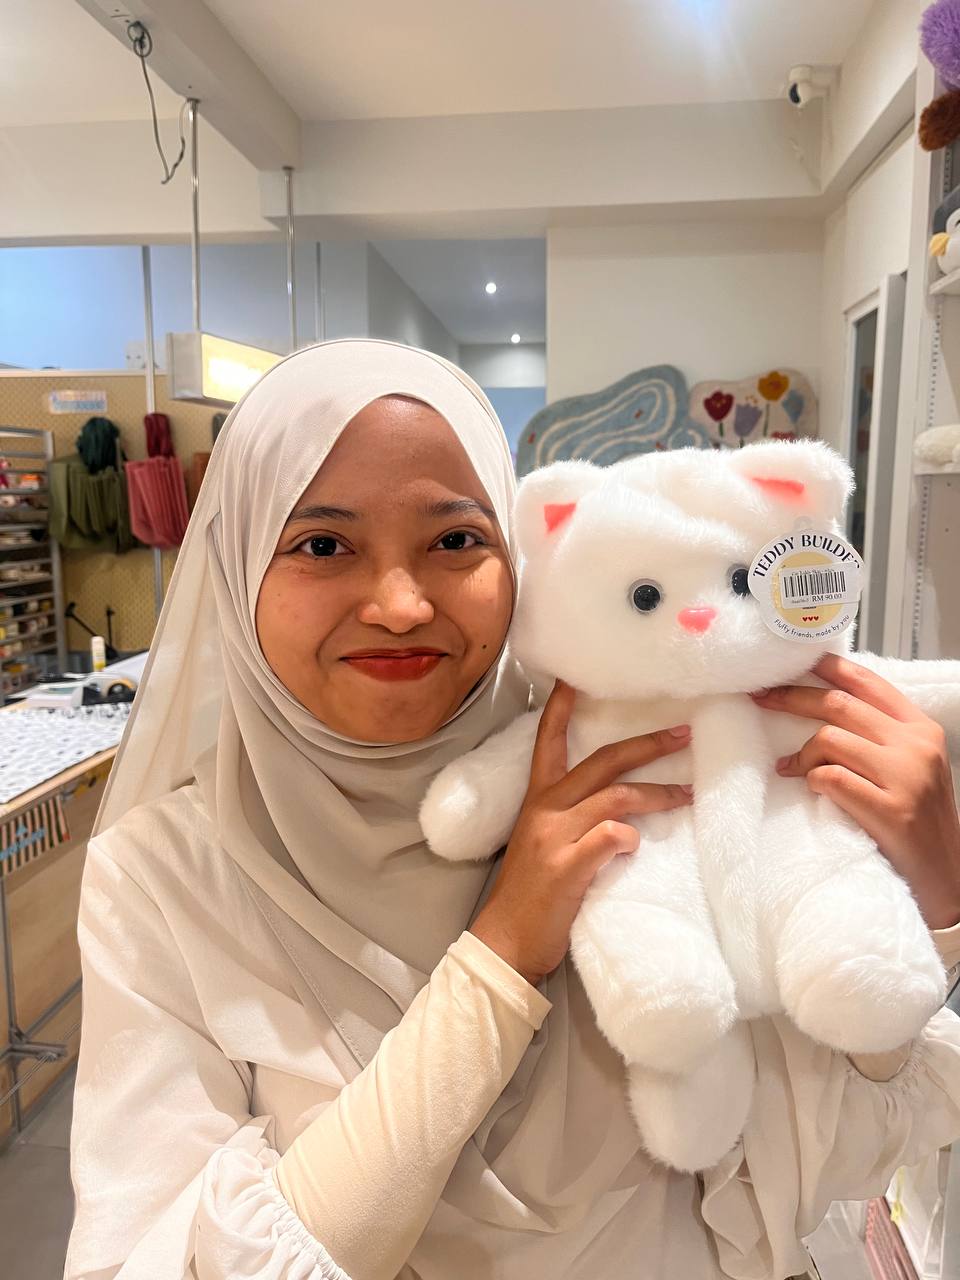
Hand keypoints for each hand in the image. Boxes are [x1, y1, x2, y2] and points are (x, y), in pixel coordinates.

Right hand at [470, 679, 692, 985]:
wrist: (505, 944)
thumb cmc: (529, 896)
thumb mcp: (542, 845)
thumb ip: (571, 820)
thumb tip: (617, 812)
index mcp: (537, 801)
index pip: (548, 741)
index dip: (562, 708)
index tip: (577, 678)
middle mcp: (545, 810)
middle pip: (602, 761)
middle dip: (647, 744)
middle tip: (683, 733)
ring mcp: (556, 837)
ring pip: (617, 797)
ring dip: (659, 793)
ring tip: (688, 795)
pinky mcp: (569, 866)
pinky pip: (611, 836)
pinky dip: (630, 837)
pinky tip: (637, 846)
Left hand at [751, 652, 959, 930]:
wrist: (945, 877)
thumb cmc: (918, 821)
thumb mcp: (910, 767)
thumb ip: (879, 737)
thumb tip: (824, 706)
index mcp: (921, 729)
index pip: (869, 684)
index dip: (828, 668)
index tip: (794, 661)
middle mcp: (916, 746)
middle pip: (839, 705)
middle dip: (792, 698)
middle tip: (762, 698)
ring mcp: (906, 778)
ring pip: (830, 740)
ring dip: (802, 754)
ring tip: (792, 768)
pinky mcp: (890, 811)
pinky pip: (831, 778)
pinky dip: (812, 780)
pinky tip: (810, 788)